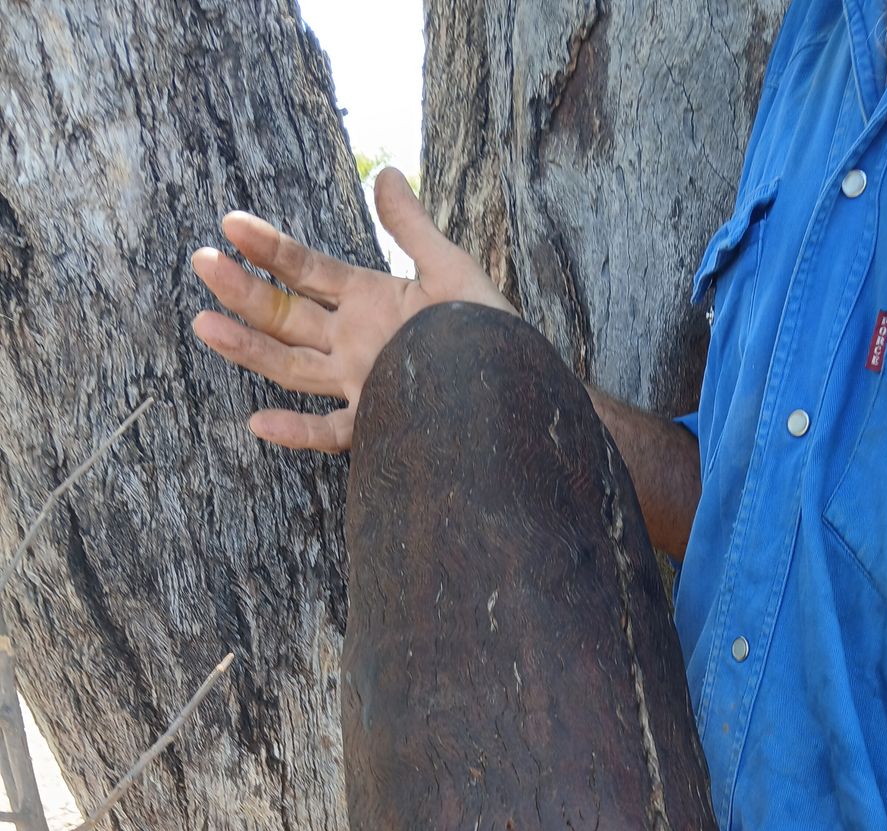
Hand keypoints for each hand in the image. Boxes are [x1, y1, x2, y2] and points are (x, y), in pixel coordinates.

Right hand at [191, 167, 512, 451]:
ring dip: (250, 348)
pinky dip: (297, 431)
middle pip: (286, 316)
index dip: (270, 248)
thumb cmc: (487, 331)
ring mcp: (358, 383)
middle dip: (244, 292)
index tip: (231, 224)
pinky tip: (259, 423)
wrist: (514, 387)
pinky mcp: (375, 424)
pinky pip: (330, 432)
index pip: (306, 270)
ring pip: (292, 368)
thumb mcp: (451, 272)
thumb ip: (412, 228)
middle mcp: (352, 342)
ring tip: (205, 325)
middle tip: (202, 263)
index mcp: (367, 301)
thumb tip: (384, 172)